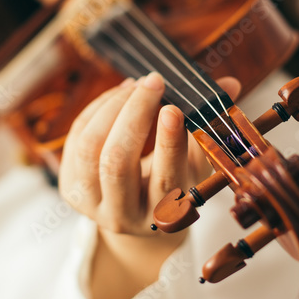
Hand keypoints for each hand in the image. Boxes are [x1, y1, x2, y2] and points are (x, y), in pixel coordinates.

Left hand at [58, 72, 239, 298]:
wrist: (136, 216)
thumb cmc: (173, 182)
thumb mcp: (195, 164)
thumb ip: (209, 125)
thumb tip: (230, 83)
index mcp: (163, 217)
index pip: (164, 180)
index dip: (168, 143)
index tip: (174, 108)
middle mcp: (123, 216)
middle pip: (117, 161)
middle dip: (134, 114)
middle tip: (154, 82)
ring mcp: (90, 203)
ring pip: (90, 147)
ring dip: (113, 107)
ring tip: (136, 85)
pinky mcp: (69, 187)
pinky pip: (76, 139)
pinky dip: (97, 110)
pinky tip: (119, 95)